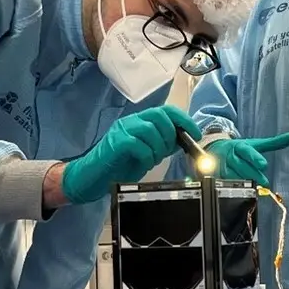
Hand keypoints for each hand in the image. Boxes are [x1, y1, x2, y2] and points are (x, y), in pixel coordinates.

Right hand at [62, 105, 200, 203]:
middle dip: (170, 136)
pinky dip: (146, 156)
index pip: (166, 110)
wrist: (92, 177)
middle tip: (165, 152)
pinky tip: (142, 164)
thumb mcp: (147, 153)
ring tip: (151, 160)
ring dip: (157, 148)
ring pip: (150, 129)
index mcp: (139, 121)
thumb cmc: (118, 166)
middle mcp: (130, 121)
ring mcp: (121, 130)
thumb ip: (162, 144)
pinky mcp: (115, 143)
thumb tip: (184, 140)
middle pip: (159, 116)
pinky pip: (138, 144)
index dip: (184, 120)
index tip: (196, 134)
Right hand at [207, 132, 288, 186]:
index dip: (255, 158)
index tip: (264, 164)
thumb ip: (274, 143)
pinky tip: (244, 192)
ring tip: (256, 188)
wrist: (217, 150)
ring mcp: (224, 167)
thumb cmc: (240, 149)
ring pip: (233, 176)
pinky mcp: (218, 177)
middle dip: (253, 174)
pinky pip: (226, 184)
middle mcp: (231, 156)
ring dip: (245, 182)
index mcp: (240, 146)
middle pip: (242, 166)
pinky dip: (235, 188)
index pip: (247, 151)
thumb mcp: (256, 144)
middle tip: (265, 182)